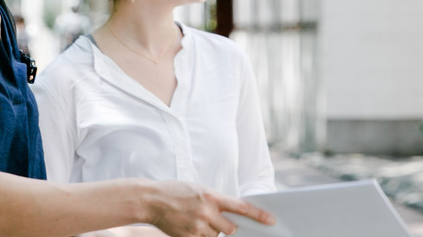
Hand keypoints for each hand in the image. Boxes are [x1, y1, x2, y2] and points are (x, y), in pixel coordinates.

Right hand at [146, 181, 273, 236]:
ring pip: (216, 236)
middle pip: (231, 229)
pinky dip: (200, 236)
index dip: (258, 215)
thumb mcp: (199, 190)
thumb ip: (216, 201)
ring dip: (211, 232)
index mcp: (211, 196)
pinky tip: (189, 226)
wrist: (151, 200)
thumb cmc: (176, 192)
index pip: (241, 207)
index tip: (271, 220)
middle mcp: (206, 212)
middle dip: (228, 228)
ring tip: (195, 220)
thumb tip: (232, 214)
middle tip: (215, 220)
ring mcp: (197, 226)